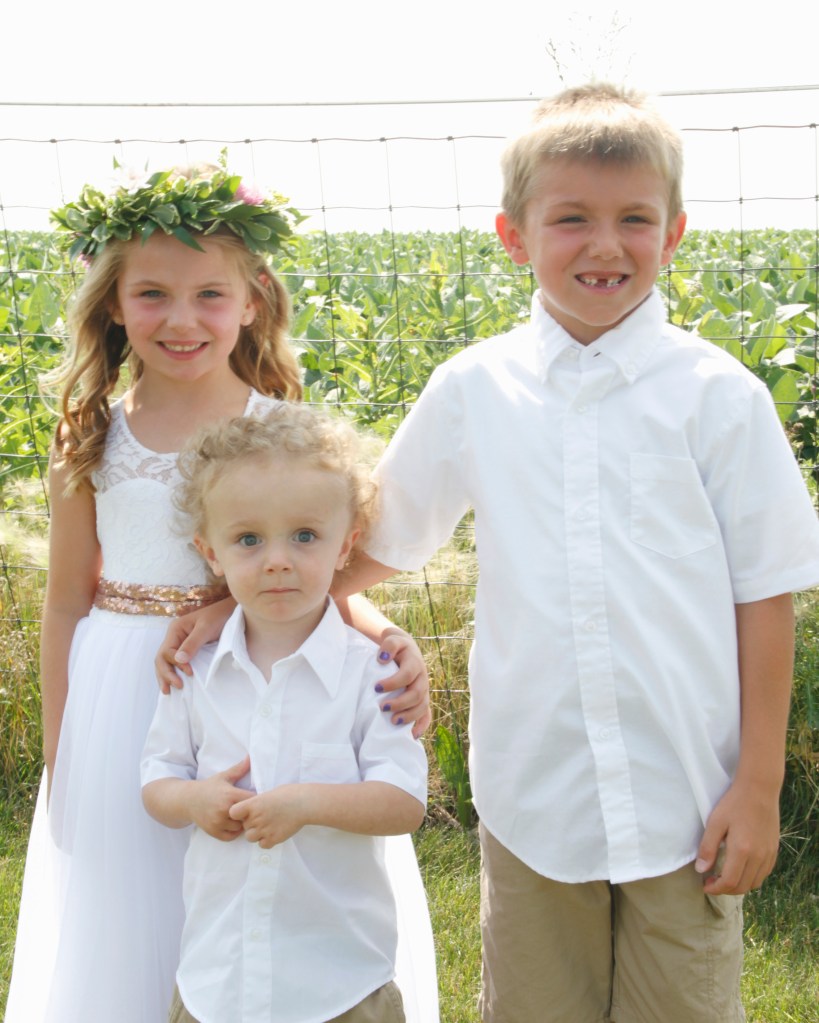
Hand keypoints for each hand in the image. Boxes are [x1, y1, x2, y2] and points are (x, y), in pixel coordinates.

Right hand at [155, 597, 234, 692]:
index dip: (174, 665)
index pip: (166, 652)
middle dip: (165, 674)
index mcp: (175, 630)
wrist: (231, 612)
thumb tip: (178, 660)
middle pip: (161, 659)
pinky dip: (174, 672)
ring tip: (168, 691)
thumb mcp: (206, 628)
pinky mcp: (188, 649)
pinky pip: (176, 662)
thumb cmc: (219, 617)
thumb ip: (193, 643)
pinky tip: (176, 683)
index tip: (189, 673)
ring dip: (166, 676)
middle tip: (171, 690)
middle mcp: (174, 637)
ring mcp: (180, 643)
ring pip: (166, 662)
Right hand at [189, 756, 253, 840]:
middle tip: (250, 810)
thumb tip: (251, 757)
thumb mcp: (223, 776)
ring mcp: (218, 822)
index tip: (258, 800)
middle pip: (248, 816)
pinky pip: (231, 836)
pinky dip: (233, 832)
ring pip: (240, 827)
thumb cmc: (209, 787)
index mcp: (230, 794)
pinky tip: (232, 824)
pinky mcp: (213, 832)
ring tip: (241, 817)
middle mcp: (224, 809)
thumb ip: (239, 769)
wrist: (188, 800)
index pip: (252, 800)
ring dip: (242, 823)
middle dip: (250, 814)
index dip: (257, 801)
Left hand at [229, 785, 306, 848]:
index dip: (238, 813)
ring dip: (256, 833)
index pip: (233, 813)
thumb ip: (257, 803)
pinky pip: (262, 845)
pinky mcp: (273, 839)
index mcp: (253, 804)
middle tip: (264, 817)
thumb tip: (252, 808)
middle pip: (244, 826)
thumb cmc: (288, 794)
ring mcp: (264, 830)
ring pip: (250, 837)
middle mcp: (256, 818)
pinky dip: (266, 840)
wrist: (304, 803)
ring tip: (268, 825)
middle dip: (251, 823)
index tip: (245, 812)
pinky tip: (274, 831)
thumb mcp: (268, 793)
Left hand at [376, 628, 431, 737]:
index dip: (393, 683)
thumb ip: (389, 645)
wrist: (405, 648)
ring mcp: (424, 690)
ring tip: (393, 722)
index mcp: (415, 663)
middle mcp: (422, 678)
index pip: (407, 675)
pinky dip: (421, 726)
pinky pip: (427, 715)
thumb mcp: (392, 639)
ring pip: (422, 706)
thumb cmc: (395, 646)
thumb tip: (382, 659)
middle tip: (383, 707)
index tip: (376, 687)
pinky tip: (412, 735)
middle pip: (416, 694)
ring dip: (409, 716)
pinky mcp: (423, 699)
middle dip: (400, 703)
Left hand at [695, 780, 780, 894]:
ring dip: (739, 885)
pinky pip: (764, 873)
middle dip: (725, 889)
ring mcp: (768, 854)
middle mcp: (758, 857)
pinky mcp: (774, 850)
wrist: (759, 790)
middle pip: (742, 886)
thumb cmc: (734, 804)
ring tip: (725, 876)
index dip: (716, 888)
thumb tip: (701, 870)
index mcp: (742, 851)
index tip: (705, 885)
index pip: (729, 882)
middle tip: (712, 881)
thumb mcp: (715, 823)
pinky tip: (741, 869)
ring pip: (755, 883)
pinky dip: (751, 878)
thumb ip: (708, 848)